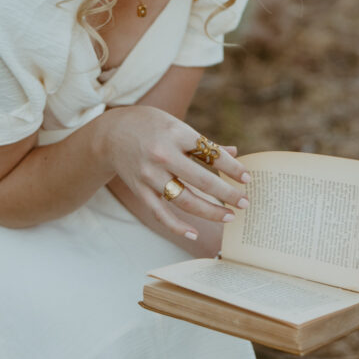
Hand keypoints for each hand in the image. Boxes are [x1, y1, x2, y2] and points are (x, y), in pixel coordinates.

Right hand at [98, 105, 249, 239]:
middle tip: (245, 202)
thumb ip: (203, 143)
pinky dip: (177, 226)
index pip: (211, 154)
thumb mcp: (177, 126)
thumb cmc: (151, 126)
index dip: (233, 168)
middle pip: (202, 181)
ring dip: (210, 211)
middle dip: (228, 194)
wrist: (111, 133)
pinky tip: (194, 233)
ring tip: (229, 216)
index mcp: (177, 134)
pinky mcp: (140, 190)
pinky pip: (161, 213)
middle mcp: (164, 155)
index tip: (247, 178)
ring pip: (185, 200)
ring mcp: (150, 175)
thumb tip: (234, 153)